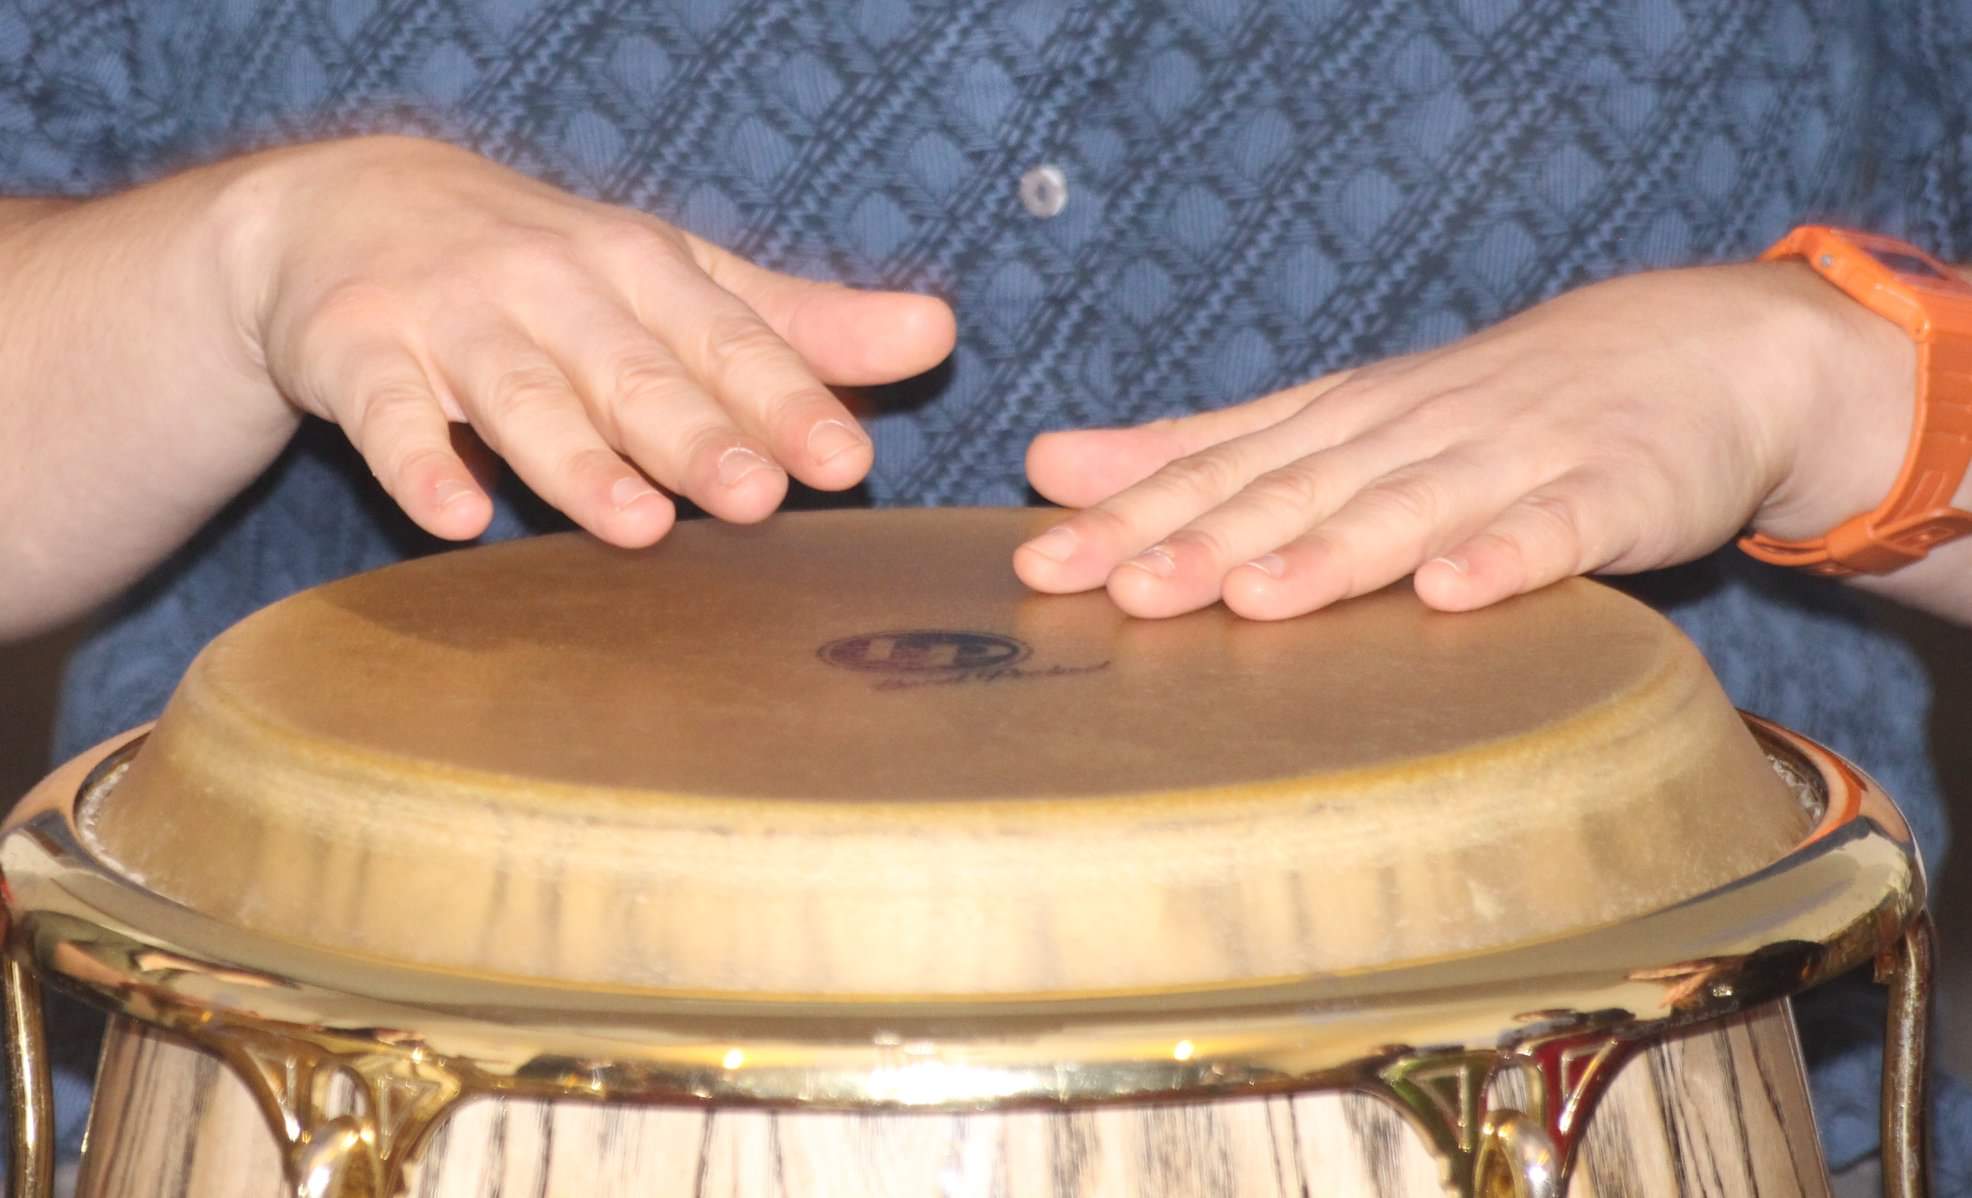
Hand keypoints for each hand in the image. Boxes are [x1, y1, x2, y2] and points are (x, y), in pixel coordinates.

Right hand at [227, 136, 954, 543]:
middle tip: (758, 499)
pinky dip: (419, 462)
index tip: (847, 461)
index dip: (788, 400)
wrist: (346, 206)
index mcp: (644, 269)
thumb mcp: (675, 280)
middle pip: (635, 372)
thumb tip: (938, 333)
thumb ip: (799, 325)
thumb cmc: (548, 268)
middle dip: (698, 436)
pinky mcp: (358, 353)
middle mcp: (555, 287)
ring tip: (636, 525)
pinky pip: (389, 414)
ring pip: (522, 397)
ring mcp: (452, 319)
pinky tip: (455, 517)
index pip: (729, 343)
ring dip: (578, 461)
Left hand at [1016, 262, 1914, 618]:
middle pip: (1294, 492)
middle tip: (1116, 590)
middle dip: (1202, 542)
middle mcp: (1408, 434)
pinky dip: (1506, 556)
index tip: (1040, 565)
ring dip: (1330, 553)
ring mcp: (1511, 459)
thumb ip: (1199, 448)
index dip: (1129, 518)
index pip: (1218, 469)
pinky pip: (1554, 529)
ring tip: (1253, 596)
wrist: (1693, 352)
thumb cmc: (1485, 409)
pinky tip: (1453, 592)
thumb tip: (1046, 465)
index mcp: (1338, 422)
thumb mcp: (1333, 417)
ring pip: (1407, 509)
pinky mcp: (1609, 492)